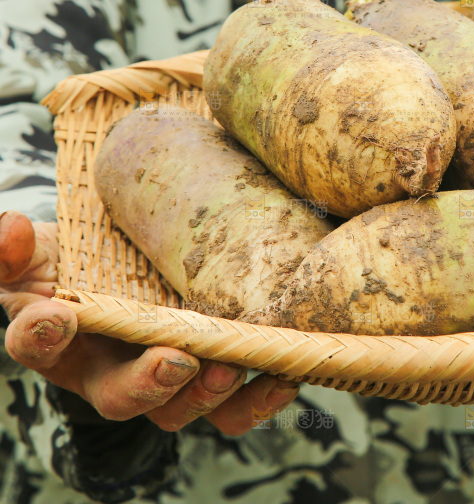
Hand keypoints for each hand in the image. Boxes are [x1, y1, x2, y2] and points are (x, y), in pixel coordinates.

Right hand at [0, 210, 297, 432]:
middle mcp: (109, 370)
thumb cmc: (83, 260)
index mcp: (62, 339)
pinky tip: (283, 378)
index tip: (54, 315)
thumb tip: (13, 228)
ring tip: (229, 369)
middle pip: (122, 394)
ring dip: (206, 394)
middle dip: (149, 383)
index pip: (38, 343)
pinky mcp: (207, 375)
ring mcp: (162, 377)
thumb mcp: (45, 248)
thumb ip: (15, 244)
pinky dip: (256, 401)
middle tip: (176, 361)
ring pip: (180, 406)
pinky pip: (230, 407)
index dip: (42, 335)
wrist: (129, 266)